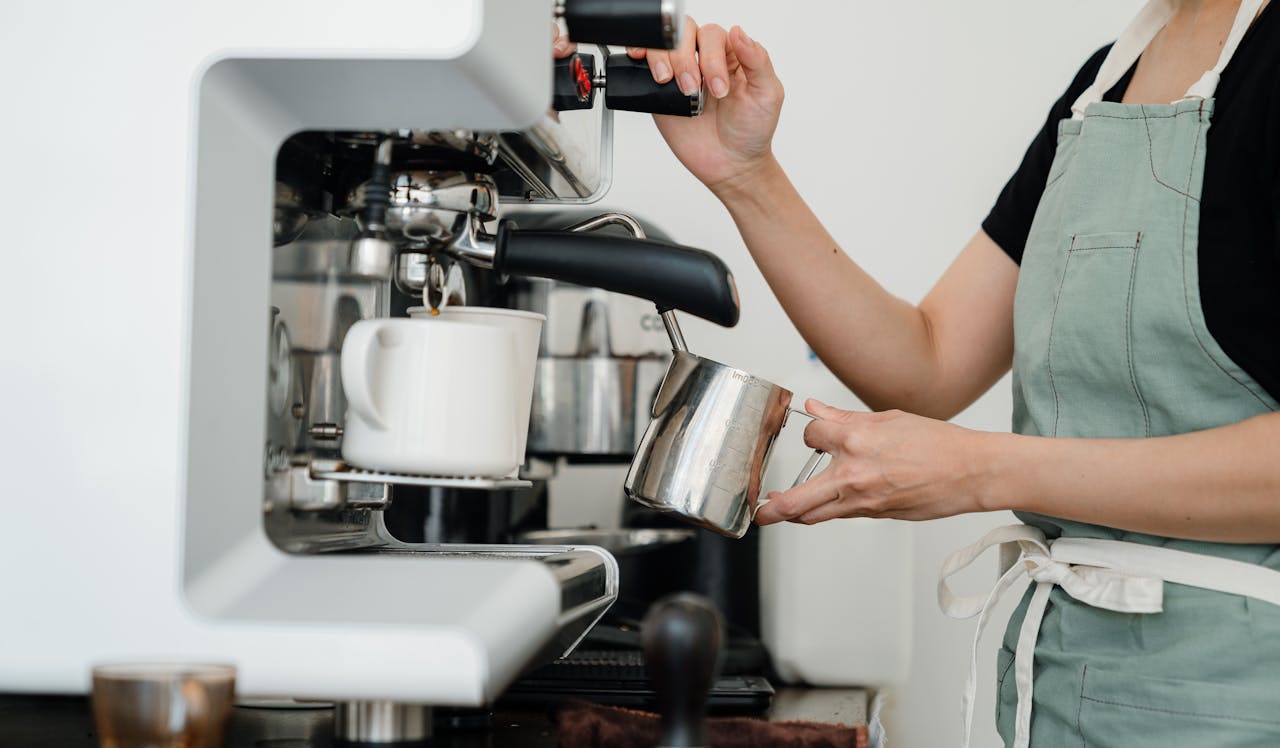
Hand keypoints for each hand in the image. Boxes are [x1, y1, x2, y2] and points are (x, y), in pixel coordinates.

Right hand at [627, 21, 784, 192]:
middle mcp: (704, 59)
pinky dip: (640, 57)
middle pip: (683, 33)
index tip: (719, 90)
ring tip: (668, 83)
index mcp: (731, 54)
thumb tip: (739, 32)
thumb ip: (758, 61)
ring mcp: (681, 73)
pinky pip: (645, 66)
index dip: (711, 58)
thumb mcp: (767, 94)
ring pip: (662, 45)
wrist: (731, 165)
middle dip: (684, 59)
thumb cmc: (751, 131)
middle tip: (691, 89)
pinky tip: (641, 61)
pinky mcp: (661, 92)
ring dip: (663, 59)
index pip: (712, 35)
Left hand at [754, 400, 994, 525]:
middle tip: (759, 510)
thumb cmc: (939, 444)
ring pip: (815, 515)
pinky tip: (822, 505)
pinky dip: (826, 510)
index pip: (811, 436)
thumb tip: (815, 408)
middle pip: (797, 500)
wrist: (972, 472)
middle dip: (772, 508)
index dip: (810, 434)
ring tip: (778, 511)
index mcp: (857, 440)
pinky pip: (841, 514)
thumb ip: (845, 418)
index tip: (814, 435)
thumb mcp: (889, 419)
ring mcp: (864, 500)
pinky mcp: (875, 515)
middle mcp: (854, 474)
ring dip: (794, 513)